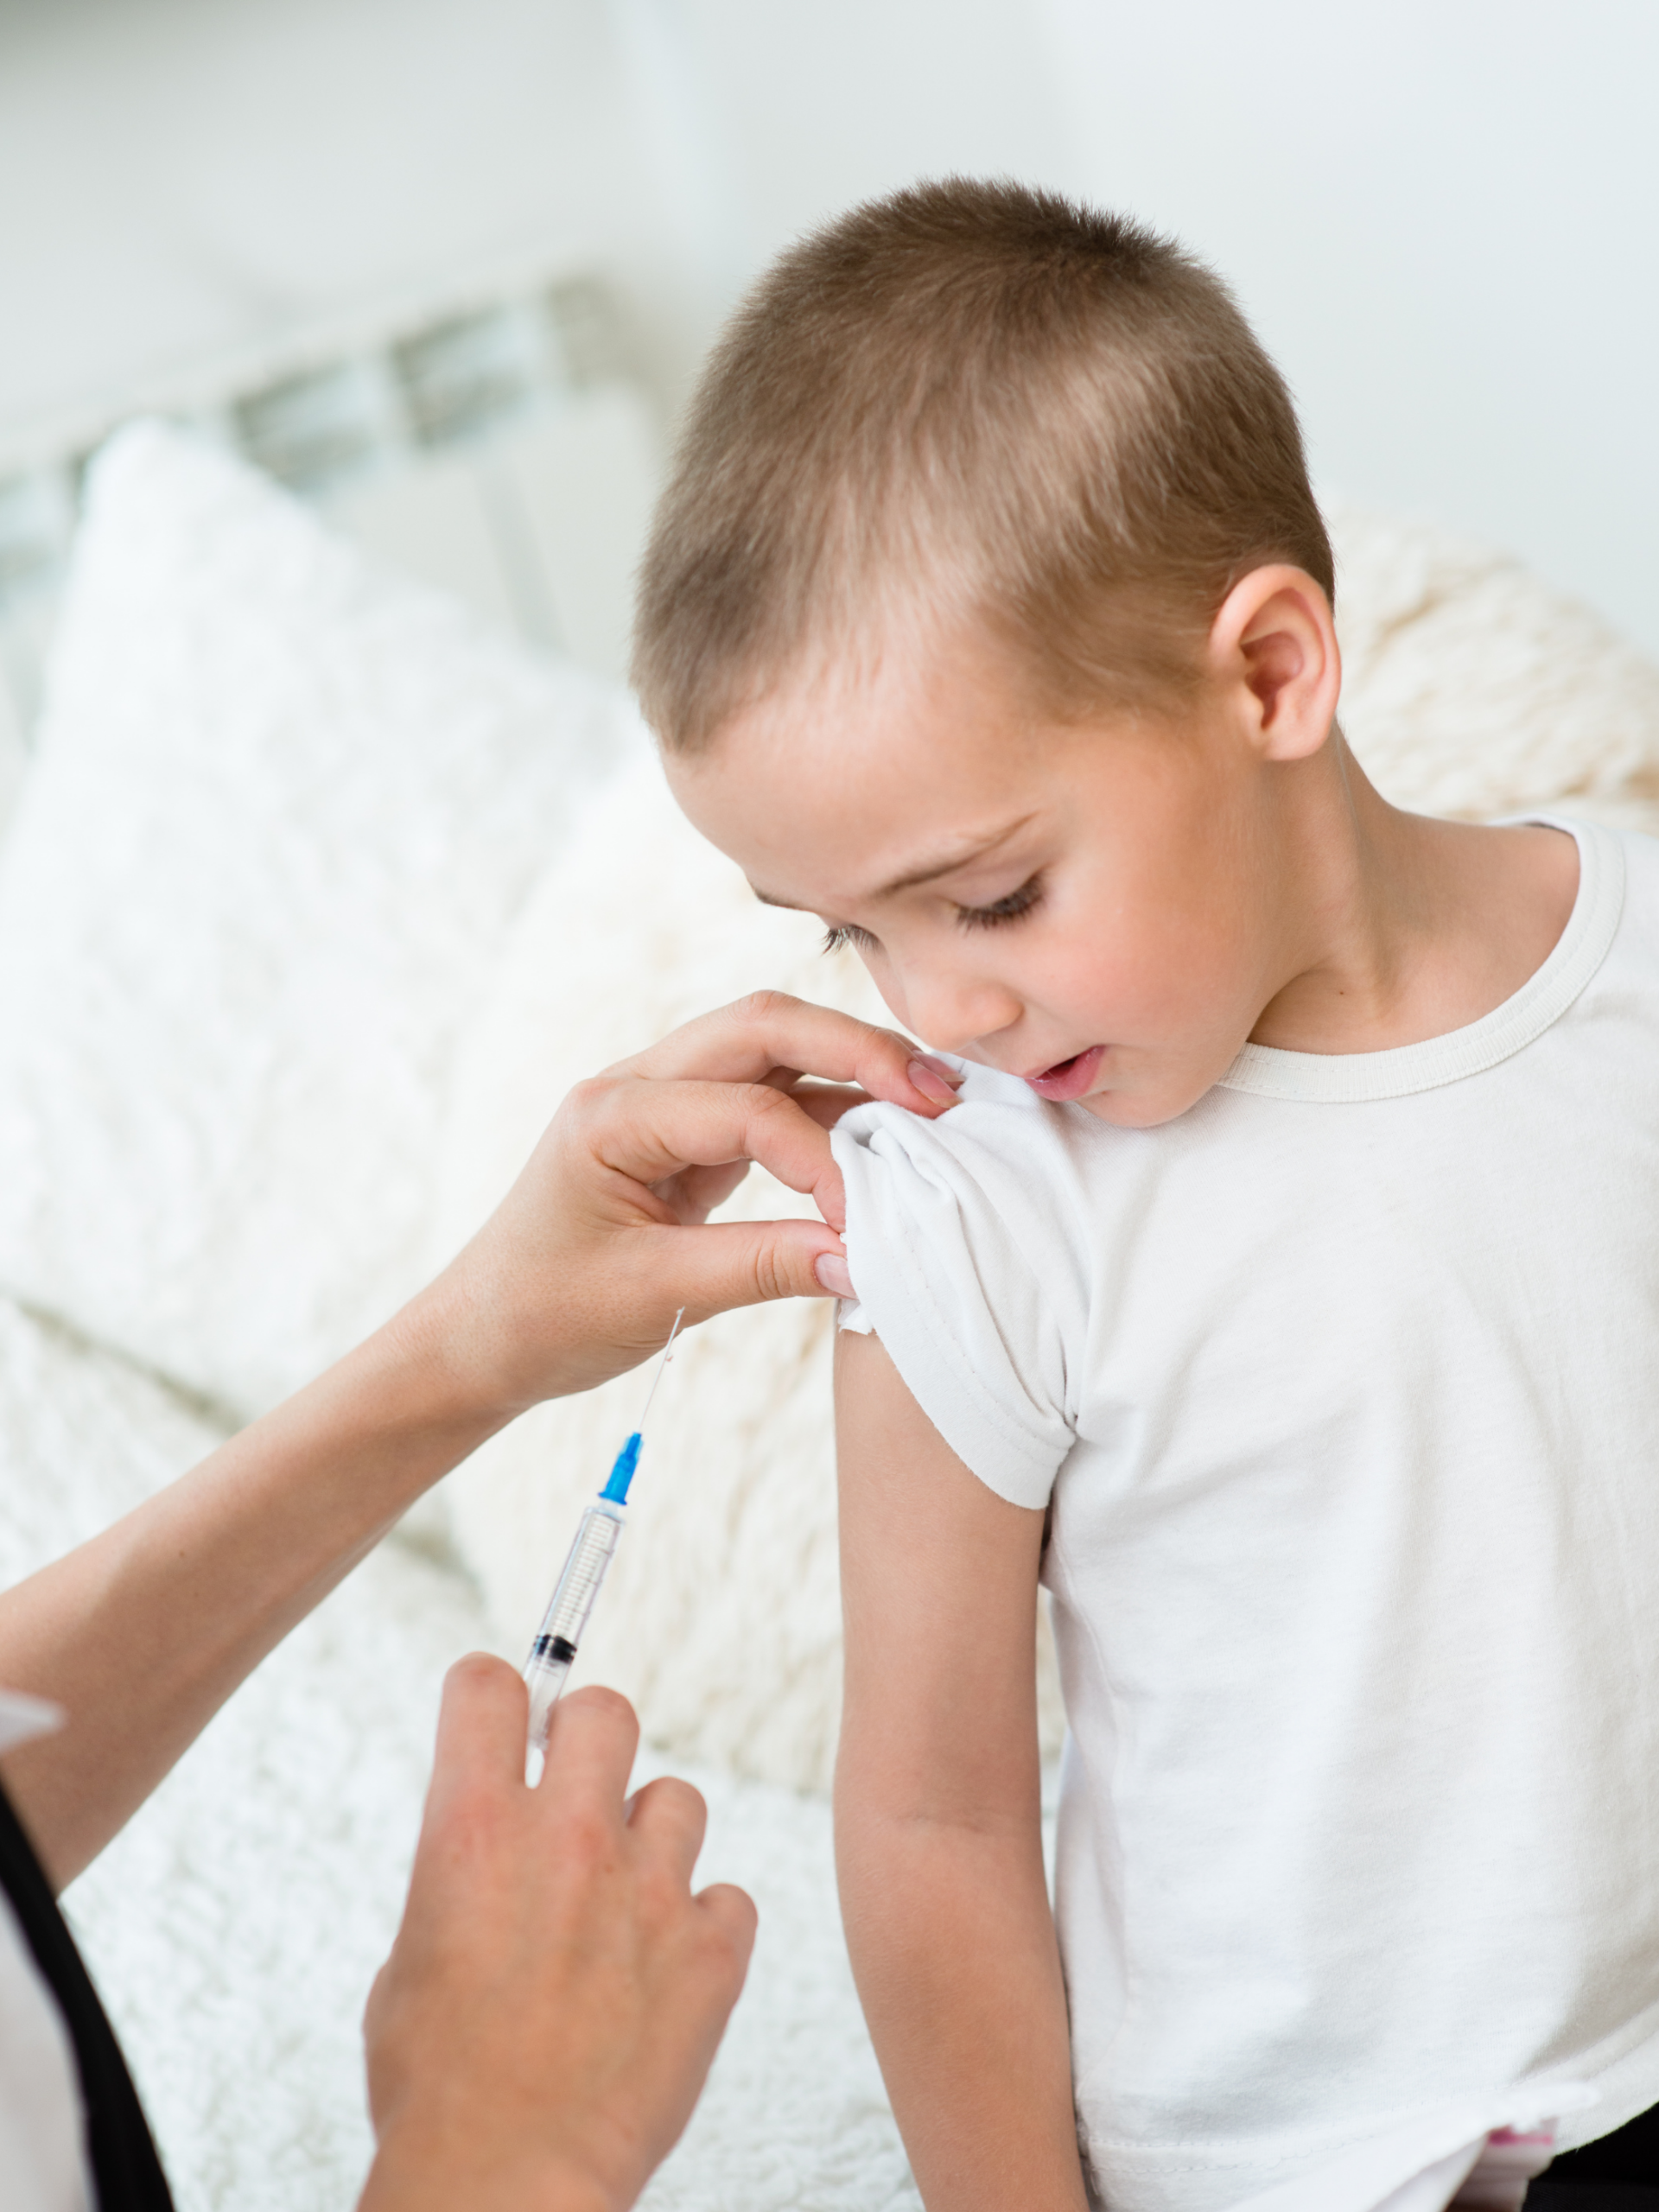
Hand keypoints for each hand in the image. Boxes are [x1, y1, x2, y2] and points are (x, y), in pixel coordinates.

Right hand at [361, 1660, 755, 2211]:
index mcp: (472, 1831)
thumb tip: (483, 1850)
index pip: (491, 1685)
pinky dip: (703, 1926)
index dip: (495, 1694)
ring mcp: (647, 1890)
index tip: (502, 1718)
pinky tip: (669, 1969)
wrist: (507, 2181)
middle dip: (589, 1739)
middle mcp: (566, 1838)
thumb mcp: (410, 1958)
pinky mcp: (710, 1951)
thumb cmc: (438, 2090)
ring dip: (652, 1840)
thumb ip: (458, 1877)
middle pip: (606, 1710)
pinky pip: (730, 1896)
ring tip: (623, 1906)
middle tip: (576, 1792)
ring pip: (679, 1798)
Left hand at [408, 991, 957, 1410]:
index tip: (868, 1224)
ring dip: (851, 1069)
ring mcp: (663, 1103)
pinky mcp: (687, 1134)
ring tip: (931, 1104)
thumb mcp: (651, 1295)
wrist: (481, 1338)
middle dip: (855, 1050)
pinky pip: (771, 1100)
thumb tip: (866, 1258)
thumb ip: (761, 1270)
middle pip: (763, 1026)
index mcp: (611, 1114)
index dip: (820, 1160)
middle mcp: (636, 1086)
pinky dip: (831, 1113)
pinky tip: (885, 1138)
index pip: (746, 1108)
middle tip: (937, 1094)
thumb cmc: (544, 1314)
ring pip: (772, 1050)